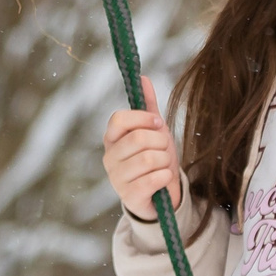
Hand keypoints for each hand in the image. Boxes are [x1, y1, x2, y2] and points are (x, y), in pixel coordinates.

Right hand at [102, 77, 183, 216]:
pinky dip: (165, 177)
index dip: (142, 118)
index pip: (119, 119)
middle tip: (163, 149)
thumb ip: (148, 106)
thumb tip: (143, 78)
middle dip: (161, 142)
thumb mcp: (154, 131)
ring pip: (149, 159)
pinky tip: (162, 181)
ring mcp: (117, 179)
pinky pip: (154, 179)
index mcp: (112, 139)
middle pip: (139, 138)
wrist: (162, 193)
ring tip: (162, 166)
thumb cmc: (156, 158)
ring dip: (165, 161)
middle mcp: (109, 158)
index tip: (158, 123)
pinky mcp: (129, 197)